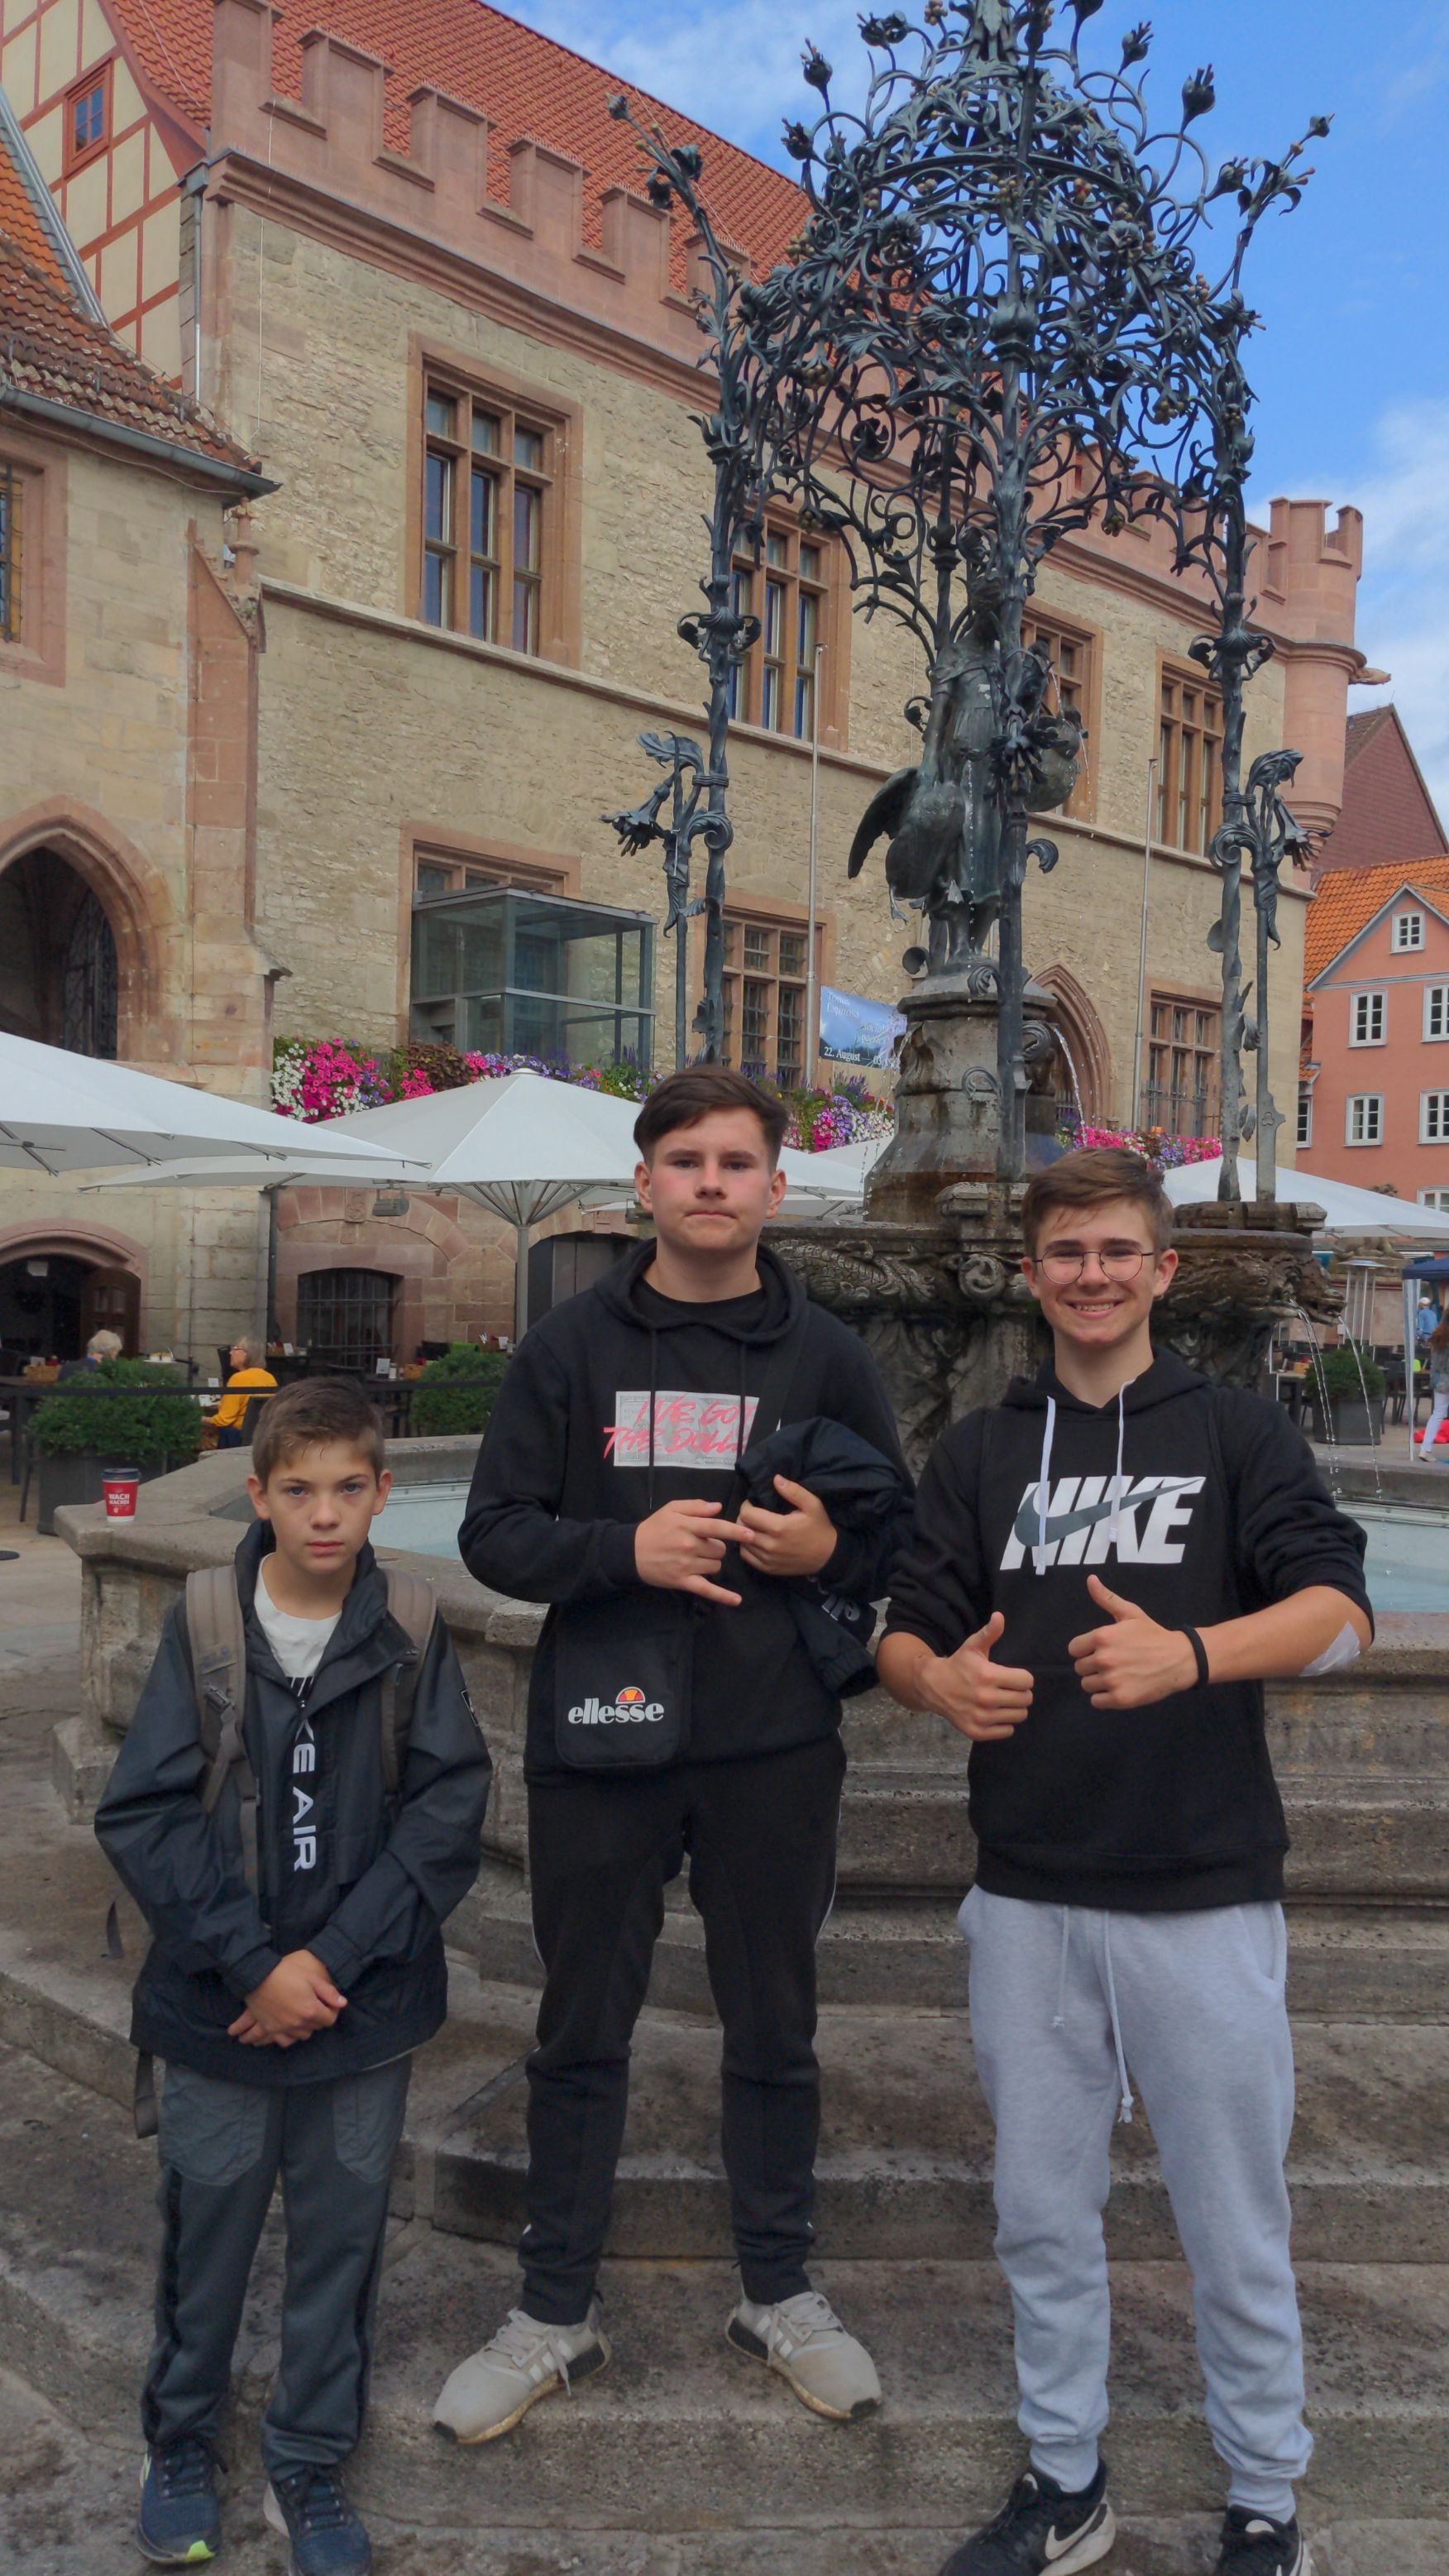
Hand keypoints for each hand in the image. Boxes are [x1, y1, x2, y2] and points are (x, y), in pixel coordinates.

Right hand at [231, 1950, 345, 2046]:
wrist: (258, 1976)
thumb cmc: (286, 1973)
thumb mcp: (311, 1977)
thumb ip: (328, 1992)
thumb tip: (342, 2003)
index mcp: (311, 2011)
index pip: (330, 2020)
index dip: (332, 2011)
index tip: (328, 2003)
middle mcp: (298, 2024)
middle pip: (316, 2027)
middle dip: (319, 2017)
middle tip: (315, 2005)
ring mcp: (284, 2028)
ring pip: (302, 2035)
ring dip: (305, 2027)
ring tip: (303, 2015)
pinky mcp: (271, 2028)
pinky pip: (284, 2040)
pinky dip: (289, 2036)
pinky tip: (290, 2028)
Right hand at [634, 1497, 746, 1606]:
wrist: (630, 1552)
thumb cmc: (654, 1528)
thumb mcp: (671, 1509)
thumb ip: (695, 1507)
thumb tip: (717, 1507)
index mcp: (687, 1526)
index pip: (716, 1527)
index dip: (735, 1532)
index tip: (751, 1534)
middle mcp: (688, 1546)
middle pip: (719, 1549)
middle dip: (716, 1547)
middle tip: (702, 1545)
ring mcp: (686, 1566)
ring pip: (715, 1566)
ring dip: (712, 1562)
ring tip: (697, 1558)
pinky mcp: (682, 1582)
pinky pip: (706, 1589)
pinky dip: (722, 1596)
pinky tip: (736, 1600)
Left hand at [737, 1476, 837, 1579]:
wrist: (828, 1557)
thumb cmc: (819, 1528)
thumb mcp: (812, 1505)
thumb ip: (794, 1491)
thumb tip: (776, 1479)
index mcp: (779, 1527)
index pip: (747, 1515)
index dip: (747, 1506)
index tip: (753, 1504)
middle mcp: (770, 1545)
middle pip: (741, 1529)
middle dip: (744, 1518)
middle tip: (753, 1514)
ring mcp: (768, 1559)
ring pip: (742, 1543)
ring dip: (744, 1532)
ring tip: (753, 1526)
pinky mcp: (768, 1569)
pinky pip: (747, 1556)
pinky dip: (746, 1547)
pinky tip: (754, 1540)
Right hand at [920, 1612, 1033, 1742]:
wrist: (933, 1687)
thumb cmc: (958, 1665)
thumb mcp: (973, 1646)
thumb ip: (990, 1633)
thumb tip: (1000, 1616)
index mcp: (988, 1675)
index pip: (1027, 1681)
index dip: (1022, 1677)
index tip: (1012, 1677)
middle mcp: (986, 1698)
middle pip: (1026, 1699)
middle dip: (1020, 1692)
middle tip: (1008, 1689)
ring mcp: (982, 1717)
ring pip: (1019, 1716)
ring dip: (1014, 1708)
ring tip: (1002, 1701)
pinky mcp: (977, 1732)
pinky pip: (1007, 1731)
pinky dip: (1004, 1723)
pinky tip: (994, 1714)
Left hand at [1068, 1576, 1198, 1709]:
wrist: (1180, 1660)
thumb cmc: (1153, 1635)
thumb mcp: (1130, 1613)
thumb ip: (1106, 1598)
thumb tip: (1090, 1579)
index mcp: (1102, 1637)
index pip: (1074, 1649)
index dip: (1086, 1649)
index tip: (1101, 1650)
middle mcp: (1104, 1659)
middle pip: (1080, 1668)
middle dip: (1093, 1666)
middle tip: (1114, 1662)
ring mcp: (1112, 1680)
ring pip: (1087, 1685)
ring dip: (1098, 1682)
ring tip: (1118, 1675)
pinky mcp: (1120, 1699)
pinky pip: (1096, 1701)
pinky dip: (1105, 1697)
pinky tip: (1119, 1687)